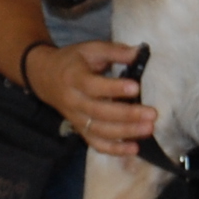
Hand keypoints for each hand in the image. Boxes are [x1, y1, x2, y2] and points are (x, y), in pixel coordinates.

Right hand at [24, 40, 157, 155]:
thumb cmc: (73, 61)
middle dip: (127, 115)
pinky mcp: (80, 130)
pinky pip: (96, 144)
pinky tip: (134, 149)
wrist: (46, 77)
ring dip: (125, 133)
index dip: (114, 88)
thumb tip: (140, 53)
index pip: (93, 86)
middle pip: (99, 112)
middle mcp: (73, 101)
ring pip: (100, 130)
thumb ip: (115, 51)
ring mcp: (76, 119)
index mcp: (74, 78)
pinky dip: (114, 149)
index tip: (136, 87)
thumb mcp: (90, 49)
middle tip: (152, 114)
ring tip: (148, 129)